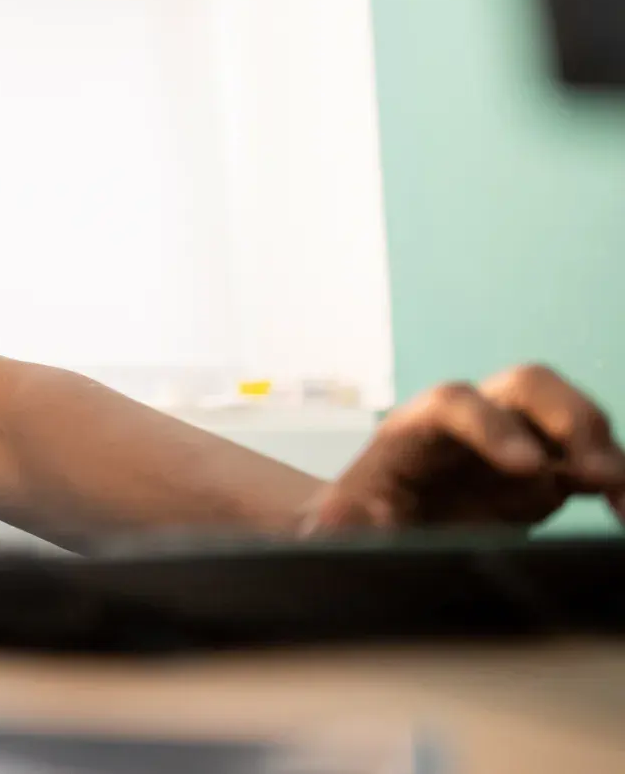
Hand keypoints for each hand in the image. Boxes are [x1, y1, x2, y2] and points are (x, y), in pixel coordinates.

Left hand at [301, 364, 624, 532]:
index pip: (454, 403)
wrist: (374, 536)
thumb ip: (337, 526)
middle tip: (596, 472)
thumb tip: (328, 532)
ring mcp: (512, 442)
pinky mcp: (544, 474)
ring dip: (601, 445)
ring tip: (621, 493)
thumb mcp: (336, 529)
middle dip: (566, 417)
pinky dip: (615, 478)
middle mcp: (468, 425)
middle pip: (524, 386)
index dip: (491, 426)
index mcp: (414, 430)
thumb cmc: (353, 526)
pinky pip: (589, 461)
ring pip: (567, 415)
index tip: (525, 468)